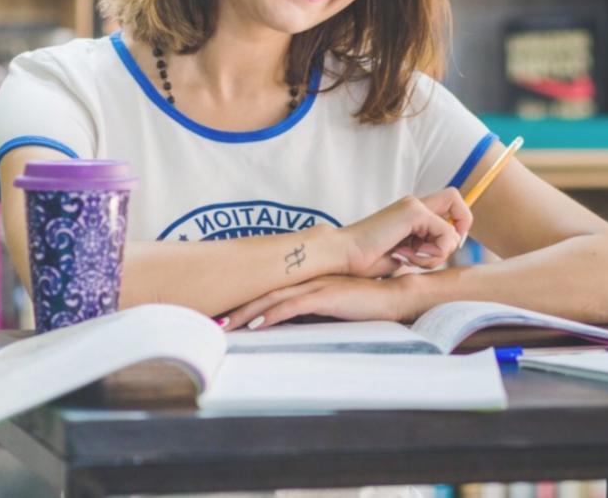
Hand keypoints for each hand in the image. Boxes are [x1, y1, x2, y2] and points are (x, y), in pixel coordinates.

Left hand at [224, 275, 411, 329]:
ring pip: (273, 299)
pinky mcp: (326, 296)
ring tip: (225, 326)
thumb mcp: (332, 309)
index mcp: (308, 281)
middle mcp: (308, 280)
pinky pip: (293, 306)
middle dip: (236, 307)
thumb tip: (288, 328)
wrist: (395, 298)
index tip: (224, 315)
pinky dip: (272, 315)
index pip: (270, 290)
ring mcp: (316, 286)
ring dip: (246, 313)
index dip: (245, 301)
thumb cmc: (367, 305)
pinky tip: (256, 324)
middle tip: (212, 321)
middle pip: (264, 292)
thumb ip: (311, 313)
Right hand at [337, 189, 471, 278]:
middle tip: (434, 253)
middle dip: (457, 230)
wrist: (343, 255)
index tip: (443, 249)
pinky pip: (445, 234)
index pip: (449, 203)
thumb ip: (422, 248)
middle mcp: (414, 204)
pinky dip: (432, 253)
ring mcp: (414, 205)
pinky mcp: (413, 212)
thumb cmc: (365, 260)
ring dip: (438, 253)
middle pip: (456, 198)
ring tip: (410, 258)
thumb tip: (446, 250)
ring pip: (453, 226)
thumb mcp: (402, 254)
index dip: (457, 223)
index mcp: (410, 212)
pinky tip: (407, 256)